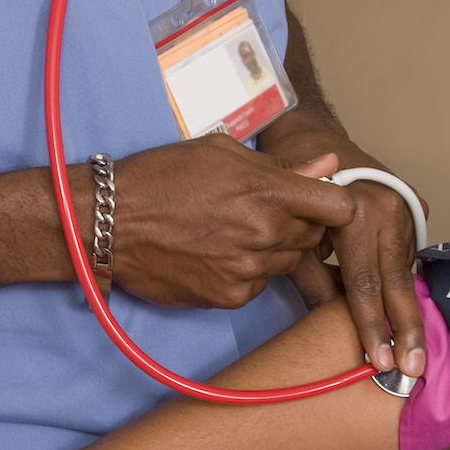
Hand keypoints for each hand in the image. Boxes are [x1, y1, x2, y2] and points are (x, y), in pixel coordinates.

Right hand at [104, 135, 355, 308]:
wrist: (109, 222)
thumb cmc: (162, 177)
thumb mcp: (221, 153)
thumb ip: (282, 165)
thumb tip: (329, 163)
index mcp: (269, 191)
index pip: (340, 207)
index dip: (334, 204)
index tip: (320, 202)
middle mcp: (266, 233)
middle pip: (315, 237)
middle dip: (300, 225)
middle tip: (263, 213)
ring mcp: (249, 269)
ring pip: (287, 263)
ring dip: (272, 249)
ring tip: (231, 232)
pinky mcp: (231, 296)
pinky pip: (259, 285)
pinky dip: (246, 272)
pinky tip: (216, 254)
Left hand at [261, 126, 427, 378]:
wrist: (312, 136)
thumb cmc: (291, 183)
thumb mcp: (291, 232)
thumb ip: (312, 277)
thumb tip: (327, 320)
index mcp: (356, 211)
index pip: (365, 283)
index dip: (372, 326)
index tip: (379, 361)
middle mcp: (389, 208)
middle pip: (397, 282)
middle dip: (405, 330)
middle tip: (412, 370)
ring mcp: (406, 206)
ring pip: (405, 271)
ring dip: (406, 312)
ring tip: (413, 353)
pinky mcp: (415, 206)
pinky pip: (407, 254)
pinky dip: (402, 283)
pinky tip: (405, 316)